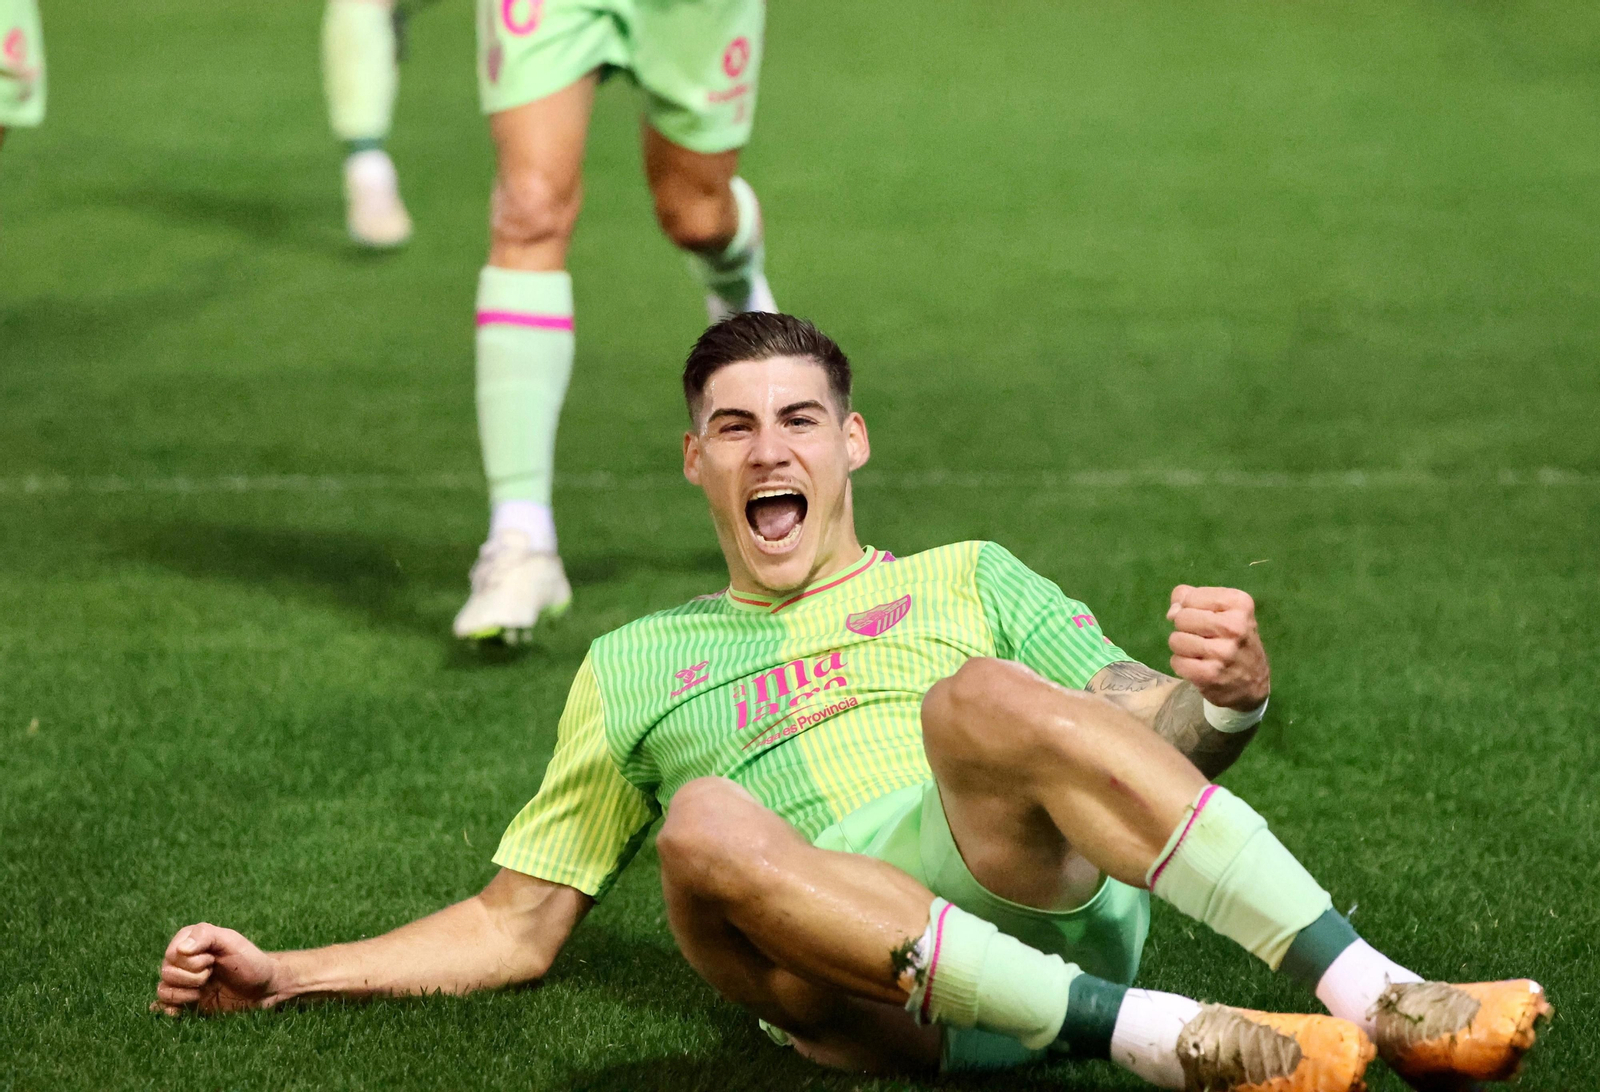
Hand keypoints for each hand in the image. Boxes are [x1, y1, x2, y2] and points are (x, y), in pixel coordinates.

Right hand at [152, 922, 282, 1015]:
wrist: (263, 989)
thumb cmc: (250, 961)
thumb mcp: (232, 942)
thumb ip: (206, 936)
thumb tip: (180, 949)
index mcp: (190, 940)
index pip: (172, 954)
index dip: (192, 961)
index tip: (214, 959)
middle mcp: (182, 960)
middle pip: (166, 972)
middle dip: (192, 977)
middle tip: (212, 974)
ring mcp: (183, 981)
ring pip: (163, 989)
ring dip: (184, 993)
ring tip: (205, 989)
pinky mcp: (185, 1000)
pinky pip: (164, 1005)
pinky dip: (170, 1008)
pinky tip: (185, 1008)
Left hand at [1166, 585, 1269, 710]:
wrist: (1253, 681)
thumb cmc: (1232, 638)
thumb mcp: (1222, 609)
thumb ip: (1190, 597)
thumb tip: (1172, 612)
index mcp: (1240, 603)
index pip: (1190, 597)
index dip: (1191, 608)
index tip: (1209, 619)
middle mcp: (1235, 626)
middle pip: (1181, 618)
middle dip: (1186, 628)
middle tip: (1205, 638)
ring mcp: (1223, 652)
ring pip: (1175, 640)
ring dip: (1183, 648)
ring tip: (1202, 653)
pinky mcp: (1210, 674)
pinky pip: (1176, 662)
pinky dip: (1182, 665)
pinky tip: (1200, 667)